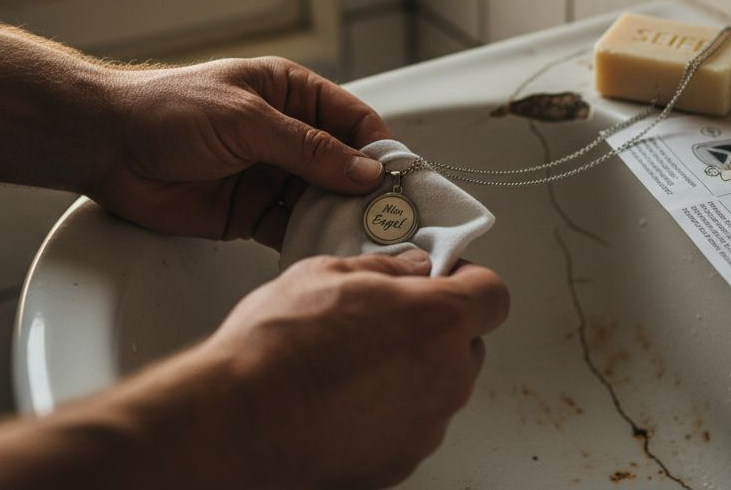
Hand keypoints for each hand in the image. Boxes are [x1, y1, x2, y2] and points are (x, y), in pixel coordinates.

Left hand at [88, 56, 389, 246]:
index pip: (354, 122)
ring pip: (321, 202)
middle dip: (367, 193)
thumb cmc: (167, 110)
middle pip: (344, 167)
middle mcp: (287, 135)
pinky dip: (309, 241)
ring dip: (341, 220)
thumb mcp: (248, 120)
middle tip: (394, 222)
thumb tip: (365, 171)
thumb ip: (308, 149)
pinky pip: (291, 229)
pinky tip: (326, 254)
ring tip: (366, 243)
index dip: (380, 149)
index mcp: (292, 94)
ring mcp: (269, 176)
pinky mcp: (249, 213)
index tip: (402, 180)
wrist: (105, 145)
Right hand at [133, 250, 510, 489]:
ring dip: (411, 372)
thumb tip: (408, 268)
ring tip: (351, 362)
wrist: (238, 420)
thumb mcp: (327, 273)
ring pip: (438, 388)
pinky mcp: (399, 462)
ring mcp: (425, 427)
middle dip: (436, 328)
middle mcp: (445, 377)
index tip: (443, 277)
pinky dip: (388, 412)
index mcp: (438, 320)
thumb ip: (385, 268)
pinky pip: (410, 426)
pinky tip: (342, 399)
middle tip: (386, 317)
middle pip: (467, 344)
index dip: (468, 281)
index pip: (492, 294)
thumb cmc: (275, 349)